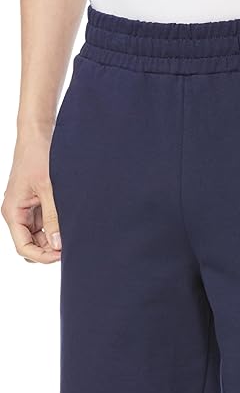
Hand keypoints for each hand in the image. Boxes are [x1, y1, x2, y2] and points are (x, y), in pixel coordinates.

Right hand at [2, 127, 61, 263]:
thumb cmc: (37, 156)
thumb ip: (52, 217)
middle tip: (72, 244)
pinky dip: (56, 228)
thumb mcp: (48, 188)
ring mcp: (27, 211)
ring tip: (72, 233)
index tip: (63, 254)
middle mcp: (18, 214)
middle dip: (49, 249)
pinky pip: (45, 225)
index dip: (43, 256)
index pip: (24, 247)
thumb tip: (58, 244)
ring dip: (54, 239)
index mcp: (13, 212)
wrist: (37, 135)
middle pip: (32, 246)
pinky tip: (70, 224)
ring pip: (39, 237)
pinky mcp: (37, 205)